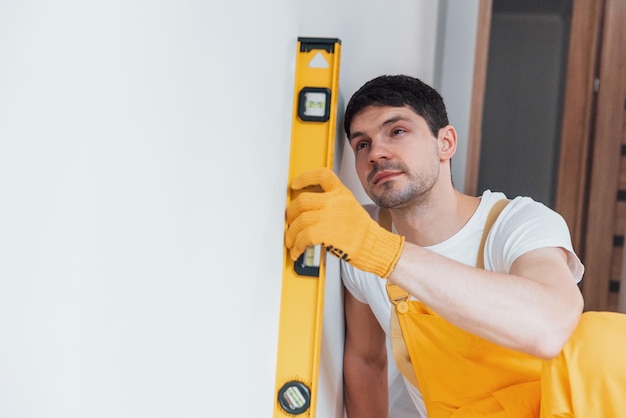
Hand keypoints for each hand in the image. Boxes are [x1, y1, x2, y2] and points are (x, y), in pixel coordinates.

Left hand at [285, 167, 403, 277]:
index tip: (295, 184)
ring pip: (300, 220)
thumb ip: (332, 204)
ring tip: (291, 242)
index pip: (322, 175)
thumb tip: (309, 210)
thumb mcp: (350, 208)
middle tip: (290, 222)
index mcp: (342, 193)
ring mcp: (330, 216)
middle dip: (291, 214)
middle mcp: (335, 201)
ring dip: (291, 233)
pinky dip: (296, 245)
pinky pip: (303, 236)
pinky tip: (297, 250)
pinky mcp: (327, 232)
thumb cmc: (364, 233)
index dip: (305, 177)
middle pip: (302, 200)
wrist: (376, 246)